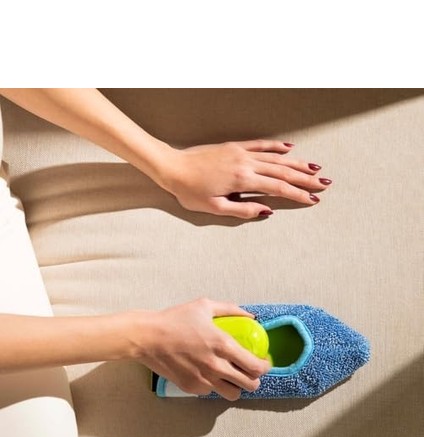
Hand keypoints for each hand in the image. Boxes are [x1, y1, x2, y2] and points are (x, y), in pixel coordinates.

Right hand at [130, 297, 270, 400]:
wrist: (147, 338)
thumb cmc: (175, 320)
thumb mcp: (204, 306)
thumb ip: (230, 310)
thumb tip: (250, 315)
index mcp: (223, 345)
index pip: (256, 366)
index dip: (264, 367)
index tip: (263, 362)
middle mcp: (216, 366)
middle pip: (250, 385)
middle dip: (255, 380)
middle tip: (250, 372)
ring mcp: (204, 380)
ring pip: (233, 394)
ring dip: (237, 387)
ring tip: (232, 378)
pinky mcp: (191, 388)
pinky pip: (211, 392)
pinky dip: (214, 386)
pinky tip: (209, 374)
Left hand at [161, 140, 331, 218]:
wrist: (172, 167)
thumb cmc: (190, 191)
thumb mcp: (215, 208)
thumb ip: (243, 210)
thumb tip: (266, 211)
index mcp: (242, 180)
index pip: (278, 188)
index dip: (297, 194)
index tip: (313, 199)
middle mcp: (246, 163)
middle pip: (283, 171)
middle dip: (306, 179)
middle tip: (325, 184)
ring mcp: (241, 153)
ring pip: (276, 158)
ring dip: (297, 163)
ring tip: (316, 168)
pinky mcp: (235, 147)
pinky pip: (261, 145)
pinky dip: (277, 147)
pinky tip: (290, 148)